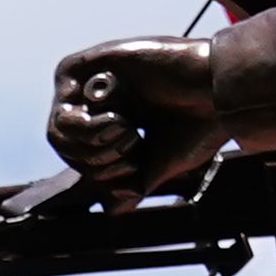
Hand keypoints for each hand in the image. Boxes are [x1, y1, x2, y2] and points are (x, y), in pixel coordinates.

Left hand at [49, 39, 223, 193]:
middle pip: (62, 146)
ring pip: (57, 129)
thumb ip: (131, 186)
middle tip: (132, 150)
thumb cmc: (199, 125)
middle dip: (95, 163)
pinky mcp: (92, 65)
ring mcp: (94, 82)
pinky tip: (119, 119)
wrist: (218, 93)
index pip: (79, 158)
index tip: (133, 171)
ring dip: (93, 144)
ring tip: (127, 133)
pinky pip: (62, 103)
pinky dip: (88, 125)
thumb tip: (110, 211)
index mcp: (115, 121)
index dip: (100, 176)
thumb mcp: (160, 166)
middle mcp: (101, 101)